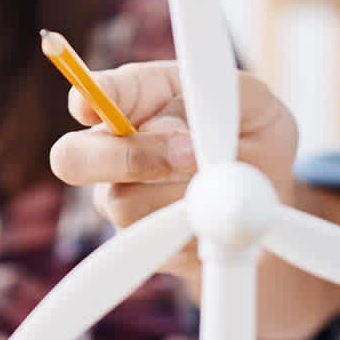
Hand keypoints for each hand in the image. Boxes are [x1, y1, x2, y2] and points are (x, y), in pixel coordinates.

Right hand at [48, 61, 300, 278]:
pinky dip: (196, 231)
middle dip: (125, 158)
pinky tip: (219, 219)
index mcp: (138, 96)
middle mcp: (115, 145)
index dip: (87, 97)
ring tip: (225, 186)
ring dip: (181, 198)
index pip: (97, 92)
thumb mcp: (252, 102)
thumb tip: (171, 133)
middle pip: (72, 158)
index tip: (89, 105)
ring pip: (123, 205)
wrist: (267, 199)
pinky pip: (154, 246)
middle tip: (189, 155)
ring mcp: (120, 197)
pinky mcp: (138, 244)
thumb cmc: (253, 133)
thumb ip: (210, 101)